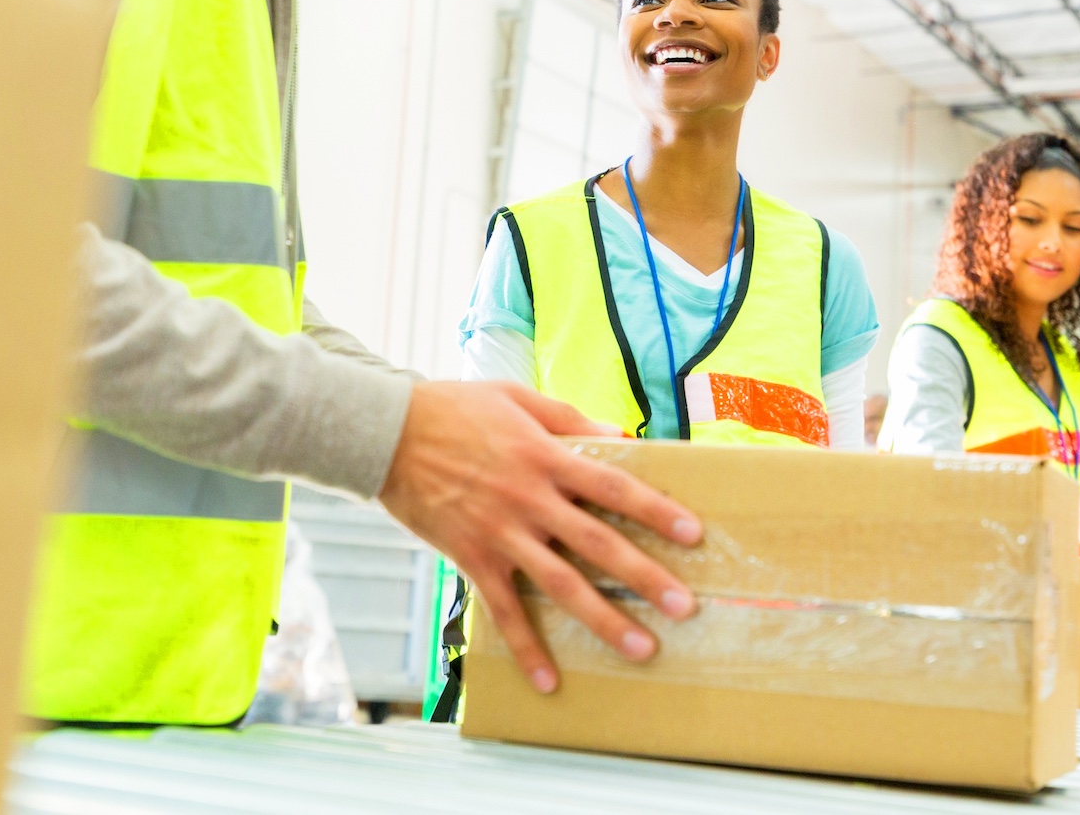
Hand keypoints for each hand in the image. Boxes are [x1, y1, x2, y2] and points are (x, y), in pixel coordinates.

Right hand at [377, 380, 701, 693]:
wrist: (387, 433)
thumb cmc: (453, 408)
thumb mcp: (515, 398)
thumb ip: (567, 418)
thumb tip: (617, 437)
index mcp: (546, 456)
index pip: (613, 487)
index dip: (655, 510)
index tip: (692, 534)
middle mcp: (530, 499)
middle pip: (598, 544)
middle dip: (645, 577)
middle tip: (684, 606)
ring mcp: (501, 533)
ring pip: (561, 584)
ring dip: (603, 619)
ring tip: (642, 647)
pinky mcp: (472, 557)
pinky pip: (504, 611)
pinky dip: (526, 648)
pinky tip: (550, 681)